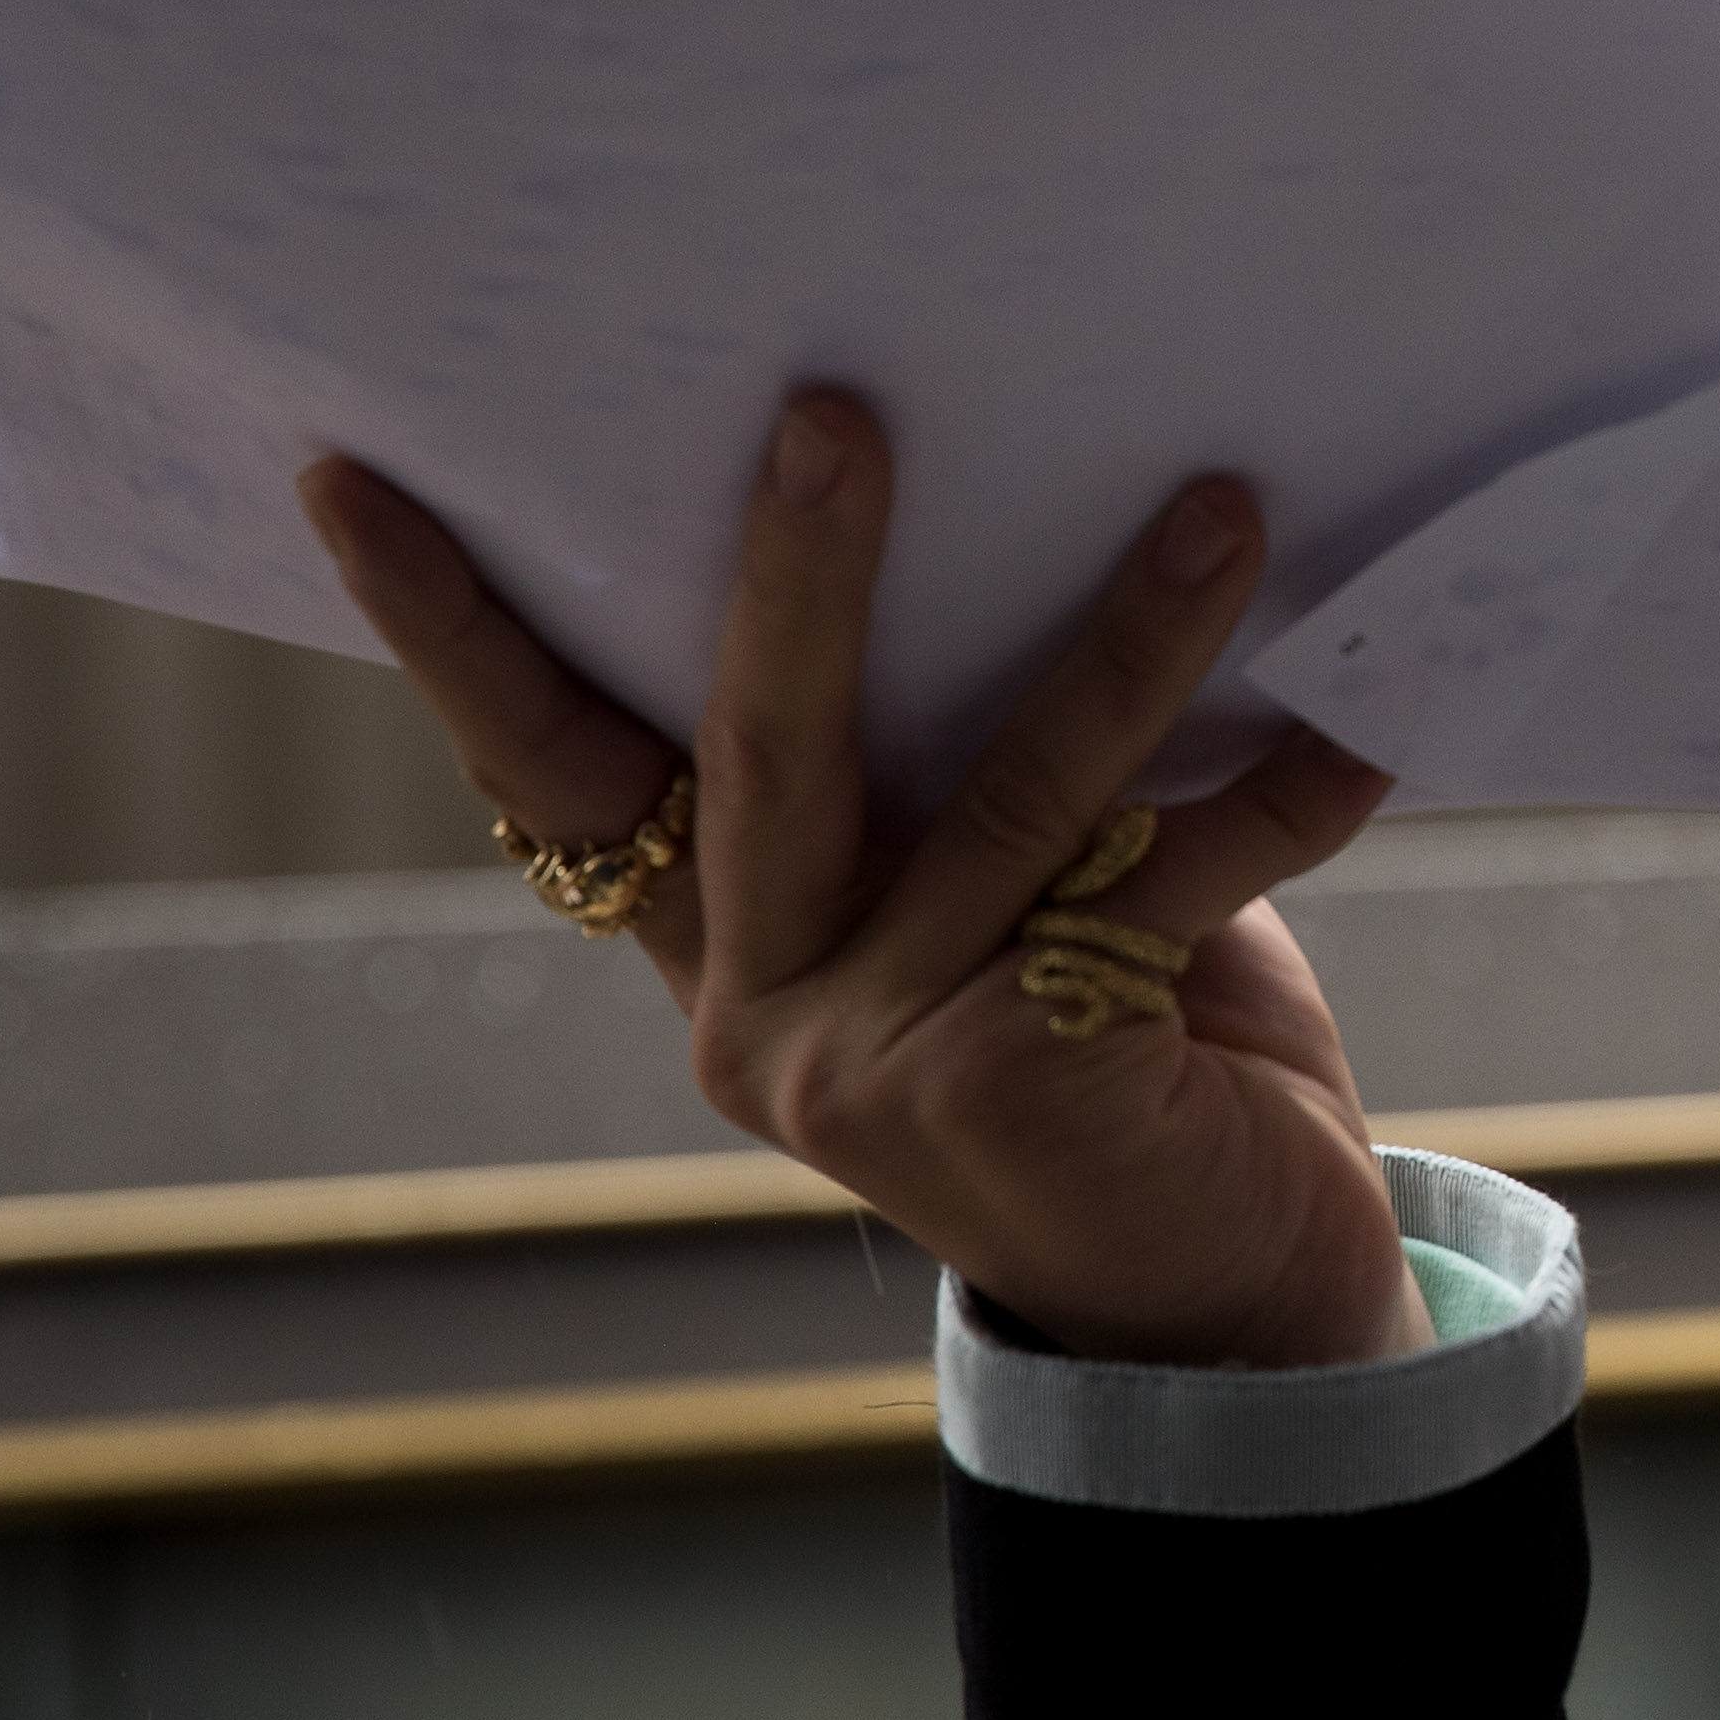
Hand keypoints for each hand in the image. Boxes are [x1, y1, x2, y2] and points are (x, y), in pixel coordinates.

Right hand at [300, 392, 1418, 1366]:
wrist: (1245, 1312)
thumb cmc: (1138, 1064)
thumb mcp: (1013, 909)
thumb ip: (965, 774)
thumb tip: (1026, 518)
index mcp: (729, 952)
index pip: (554, 768)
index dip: (450, 627)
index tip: (352, 472)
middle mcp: (768, 1010)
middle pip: (760, 744)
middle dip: (799, 566)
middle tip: (838, 407)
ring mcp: (878, 1060)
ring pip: (1003, 793)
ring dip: (1127, 637)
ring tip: (1219, 510)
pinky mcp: (1019, 1083)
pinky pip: (1158, 885)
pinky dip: (1280, 795)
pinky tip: (1366, 727)